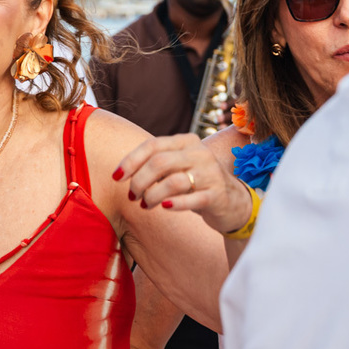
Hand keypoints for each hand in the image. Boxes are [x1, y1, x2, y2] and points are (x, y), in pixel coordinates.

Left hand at [113, 133, 251, 234]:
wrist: (232, 202)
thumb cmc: (195, 183)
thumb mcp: (177, 167)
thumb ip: (155, 165)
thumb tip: (122, 173)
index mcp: (187, 141)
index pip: (153, 146)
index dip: (131, 161)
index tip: (116, 177)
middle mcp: (200, 153)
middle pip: (160, 163)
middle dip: (139, 181)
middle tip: (132, 196)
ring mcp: (211, 173)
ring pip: (173, 182)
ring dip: (152, 195)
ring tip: (146, 204)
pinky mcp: (218, 194)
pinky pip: (191, 200)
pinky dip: (174, 204)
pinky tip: (165, 207)